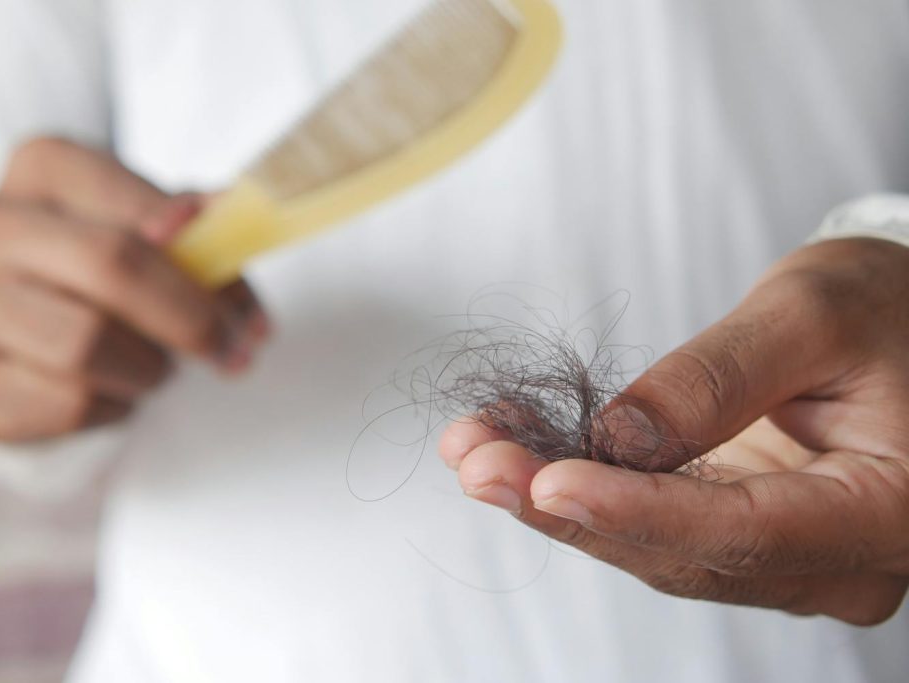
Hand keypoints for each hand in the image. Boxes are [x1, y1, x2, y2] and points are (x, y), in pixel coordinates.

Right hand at [0, 137, 268, 441]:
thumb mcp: (147, 232)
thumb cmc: (96, 274)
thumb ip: (193, 228)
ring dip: (148, 369)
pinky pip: (67, 401)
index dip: (209, 261)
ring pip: (85, 345)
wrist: (16, 333)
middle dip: (191, 320)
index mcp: (43, 167)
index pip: (140, 207)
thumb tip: (227, 213)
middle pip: (112, 266)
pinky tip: (114, 390)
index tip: (251, 313)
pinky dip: (114, 406)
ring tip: (159, 369)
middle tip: (235, 354)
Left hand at [440, 238, 908, 624]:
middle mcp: (831, 560)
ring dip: (555, 498)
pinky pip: (652, 523)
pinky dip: (582, 488)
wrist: (901, 326)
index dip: (633, 509)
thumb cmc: (884, 310)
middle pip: (679, 552)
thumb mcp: (810, 316)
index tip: (544, 481)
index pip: (741, 532)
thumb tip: (618, 434)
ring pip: (653, 546)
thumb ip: (718, 379)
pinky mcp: (739, 533)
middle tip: (476, 456)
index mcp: (879, 513)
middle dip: (564, 505)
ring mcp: (782, 557)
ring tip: (478, 446)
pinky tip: (520, 449)